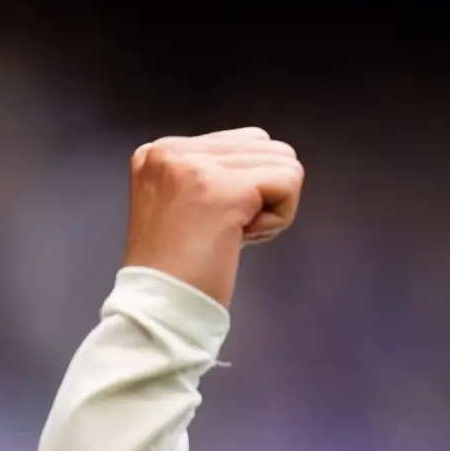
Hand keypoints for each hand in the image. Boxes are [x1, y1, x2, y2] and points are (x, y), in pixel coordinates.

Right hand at [123, 127, 303, 306]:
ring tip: (231, 235)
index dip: (250, 188)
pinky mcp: (223, 189)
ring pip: (284, 164)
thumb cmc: (181, 270)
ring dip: (272, 208)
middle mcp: (172, 149)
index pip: (246, 141)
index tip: (215, 224)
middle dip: (264, 195)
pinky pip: (289, 182)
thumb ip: (219, 175)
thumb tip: (279, 161)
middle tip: (225, 233)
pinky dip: (279, 219)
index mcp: (160, 151)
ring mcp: (195, 166)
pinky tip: (242, 239)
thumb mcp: (187, 205)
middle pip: (269, 148)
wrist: (160, 308)